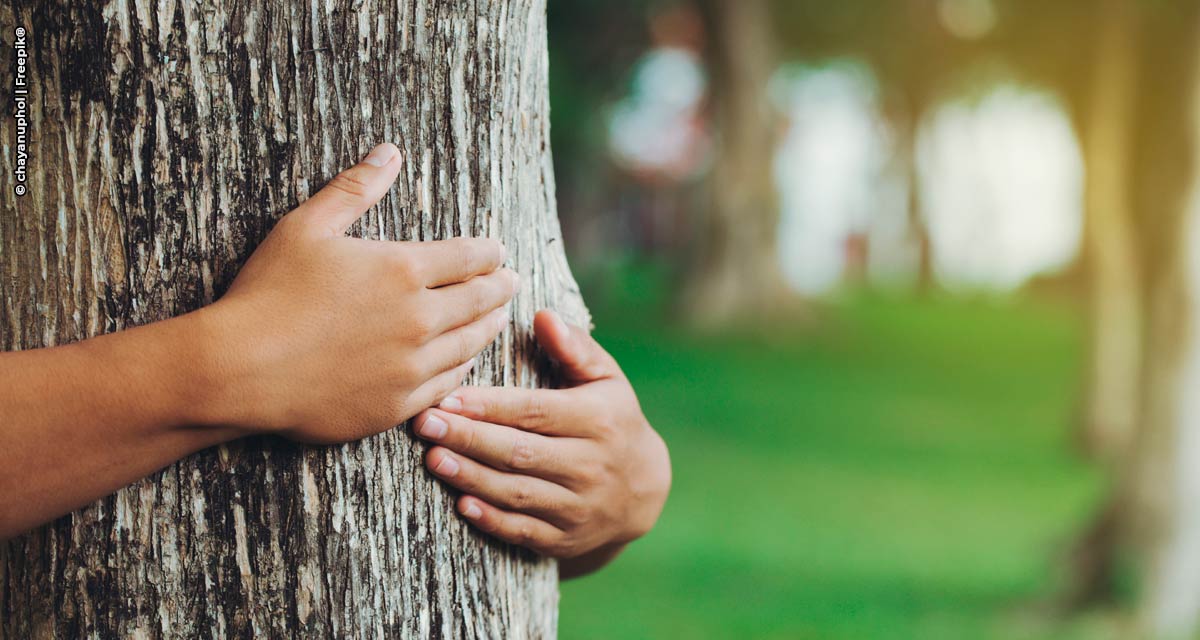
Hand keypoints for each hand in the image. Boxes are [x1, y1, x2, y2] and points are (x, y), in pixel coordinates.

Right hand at [198, 143, 517, 442]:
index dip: (489, 252)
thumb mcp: (307, 227)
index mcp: (404, 270)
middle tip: (511, 282)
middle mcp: (419, 319)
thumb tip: (389, 152)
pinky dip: (462, 368)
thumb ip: (355, 189)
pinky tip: (464, 360)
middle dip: (500, 287)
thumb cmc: (268, 292)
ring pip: (470, 344)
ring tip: (496, 318)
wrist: (240, 369)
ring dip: (488, 327)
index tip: (497, 252)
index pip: (471, 257)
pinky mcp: (398, 405)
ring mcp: (411, 366)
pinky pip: (447, 385)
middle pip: (481, 300)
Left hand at [413, 310, 669, 574]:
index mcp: (597, 420)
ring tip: (433, 458)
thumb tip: (542, 316)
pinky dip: (491, 519)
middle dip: (468, 438)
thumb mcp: (607, 378)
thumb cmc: (612, 417)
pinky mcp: (566, 539)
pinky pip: (523, 530)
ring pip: (516, 492)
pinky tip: (462, 502)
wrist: (644, 489)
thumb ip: (574, 347)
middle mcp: (590, 465)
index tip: (448, 397)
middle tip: (424, 424)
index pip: (534, 412)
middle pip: (518, 452)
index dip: (489, 406)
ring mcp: (579, 506)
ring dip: (471, 477)